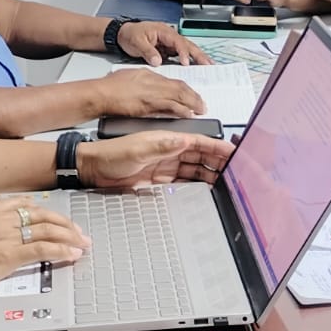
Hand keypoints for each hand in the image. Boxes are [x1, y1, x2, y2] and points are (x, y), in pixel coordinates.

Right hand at [0, 197, 90, 300]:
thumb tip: (0, 229)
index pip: (26, 204)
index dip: (48, 212)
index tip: (59, 219)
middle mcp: (0, 218)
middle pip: (42, 215)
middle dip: (65, 223)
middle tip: (79, 232)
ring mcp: (5, 236)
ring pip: (47, 230)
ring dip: (69, 237)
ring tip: (82, 243)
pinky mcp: (8, 256)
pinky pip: (42, 250)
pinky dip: (61, 251)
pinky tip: (72, 254)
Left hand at [77, 132, 233, 188]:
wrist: (93, 170)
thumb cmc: (111, 155)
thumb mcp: (137, 149)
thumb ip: (161, 146)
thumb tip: (184, 140)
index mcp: (167, 140)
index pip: (199, 142)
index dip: (217, 147)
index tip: (233, 152)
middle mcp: (169, 151)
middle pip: (201, 156)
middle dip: (219, 161)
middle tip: (237, 170)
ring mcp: (165, 166)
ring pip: (195, 169)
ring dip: (210, 174)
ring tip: (227, 182)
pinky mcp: (159, 180)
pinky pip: (183, 181)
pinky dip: (196, 185)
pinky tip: (207, 189)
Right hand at [94, 68, 205, 117]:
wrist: (100, 93)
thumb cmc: (109, 87)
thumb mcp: (130, 76)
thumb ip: (143, 80)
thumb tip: (151, 86)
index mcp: (150, 75)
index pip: (174, 82)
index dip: (186, 89)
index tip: (192, 95)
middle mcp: (154, 82)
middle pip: (180, 88)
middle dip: (193, 96)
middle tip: (202, 104)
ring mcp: (152, 93)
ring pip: (179, 96)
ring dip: (192, 103)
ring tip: (200, 110)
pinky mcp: (148, 105)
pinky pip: (170, 107)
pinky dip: (181, 110)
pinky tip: (188, 114)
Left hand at [115, 20, 211, 65]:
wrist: (122, 34)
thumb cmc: (130, 35)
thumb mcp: (137, 42)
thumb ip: (148, 51)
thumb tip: (158, 61)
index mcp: (164, 31)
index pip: (178, 42)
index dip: (183, 53)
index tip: (186, 63)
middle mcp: (170, 36)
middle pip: (188, 44)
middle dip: (199, 54)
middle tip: (209, 64)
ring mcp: (170, 43)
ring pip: (188, 49)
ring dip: (198, 57)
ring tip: (209, 65)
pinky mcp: (168, 49)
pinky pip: (182, 54)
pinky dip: (191, 60)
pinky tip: (197, 66)